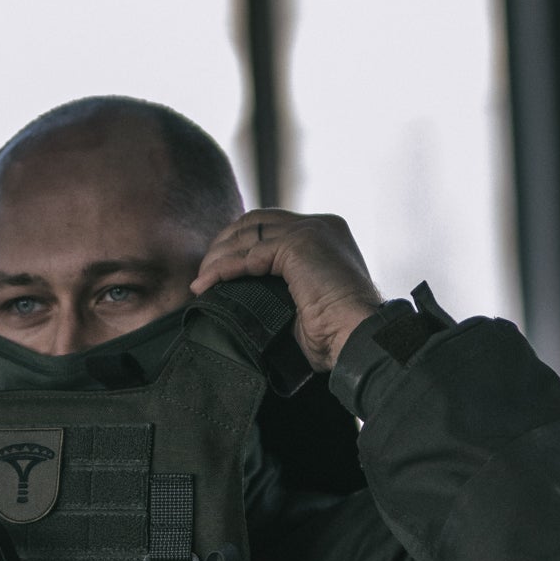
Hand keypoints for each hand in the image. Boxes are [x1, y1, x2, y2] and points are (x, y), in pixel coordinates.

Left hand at [190, 209, 383, 371]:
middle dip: (223, 245)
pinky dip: (223, 269)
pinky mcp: (299, 245)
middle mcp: (319, 225)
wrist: (358, 339)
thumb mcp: (306, 302)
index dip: (240, 244)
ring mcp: (310, 231)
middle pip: (255, 222)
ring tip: (201, 282)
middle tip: (203, 273)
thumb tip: (244, 296)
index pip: (272, 227)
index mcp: (325, 234)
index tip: (217, 270)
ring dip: (218, 258)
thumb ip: (281, 287)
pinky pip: (249, 254)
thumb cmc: (337, 334)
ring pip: (248, 234)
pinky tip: (207, 284)